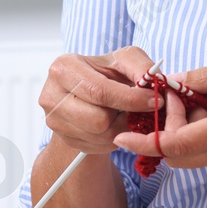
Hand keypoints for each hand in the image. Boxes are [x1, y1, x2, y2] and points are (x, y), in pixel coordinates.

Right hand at [38, 48, 161, 155]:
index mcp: (64, 68)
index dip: (131, 100)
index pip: (99, 91)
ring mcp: (54, 120)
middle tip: (137, 109)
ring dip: (120, 128)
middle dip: (124, 116)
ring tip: (124, 114)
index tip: (154, 101)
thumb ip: (141, 66)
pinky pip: (97, 146)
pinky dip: (113, 138)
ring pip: (99, 136)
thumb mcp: (125, 60)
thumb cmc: (107, 73)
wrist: (88, 91)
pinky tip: (114, 124)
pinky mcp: (63, 138)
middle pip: (98, 120)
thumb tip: (153, 82)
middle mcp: (51, 96)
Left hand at [112, 56, 206, 171]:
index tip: (123, 137)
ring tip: (199, 97)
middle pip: (180, 156)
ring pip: (194, 154)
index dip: (147, 143)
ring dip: (184, 131)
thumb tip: (176, 80)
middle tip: (173, 97)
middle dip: (164, 132)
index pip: (179, 146)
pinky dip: (201, 132)